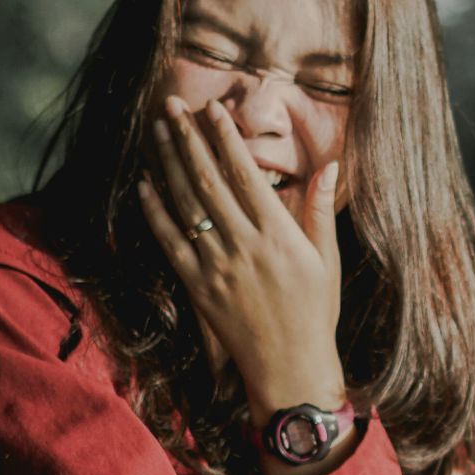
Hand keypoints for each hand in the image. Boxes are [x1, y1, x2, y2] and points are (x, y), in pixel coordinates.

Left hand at [136, 96, 345, 420]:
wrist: (290, 368)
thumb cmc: (316, 313)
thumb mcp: (327, 260)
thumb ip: (320, 210)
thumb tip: (330, 166)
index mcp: (279, 235)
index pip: (245, 174)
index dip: (226, 138)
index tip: (213, 109)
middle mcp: (244, 246)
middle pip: (207, 180)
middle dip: (188, 138)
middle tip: (172, 105)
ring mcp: (217, 267)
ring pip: (185, 204)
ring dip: (168, 164)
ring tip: (159, 131)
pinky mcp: (198, 287)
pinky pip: (170, 242)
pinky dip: (155, 212)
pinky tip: (145, 184)